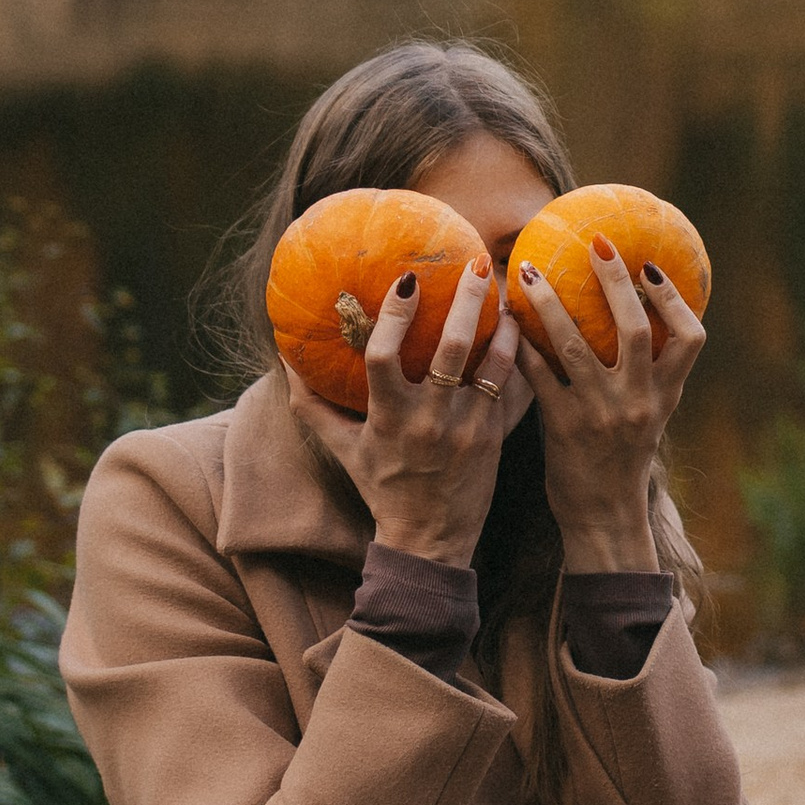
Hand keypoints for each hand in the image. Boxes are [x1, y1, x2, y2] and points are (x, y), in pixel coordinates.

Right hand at [282, 262, 525, 569]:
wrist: (429, 540)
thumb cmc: (381, 487)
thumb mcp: (341, 448)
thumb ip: (311, 404)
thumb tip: (283, 358)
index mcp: (388, 418)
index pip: (384, 358)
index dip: (393, 316)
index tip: (405, 280)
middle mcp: (429, 421)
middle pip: (449, 349)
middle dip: (464, 301)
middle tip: (474, 264)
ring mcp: (466, 428)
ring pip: (493, 364)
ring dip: (502, 324)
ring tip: (506, 290)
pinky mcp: (494, 436)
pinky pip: (512, 388)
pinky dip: (516, 355)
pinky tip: (521, 328)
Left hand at [513, 238, 705, 573]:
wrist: (604, 519)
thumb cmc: (622, 462)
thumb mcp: (649, 417)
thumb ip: (645, 375)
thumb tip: (634, 319)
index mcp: (666, 396)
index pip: (691, 339)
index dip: (674, 300)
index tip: (651, 267)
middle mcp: (639, 401)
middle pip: (635, 329)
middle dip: (615, 281)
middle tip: (595, 243)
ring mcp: (601, 414)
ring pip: (575, 344)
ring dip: (548, 303)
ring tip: (525, 272)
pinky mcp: (563, 428)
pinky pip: (537, 376)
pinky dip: (519, 346)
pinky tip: (501, 323)